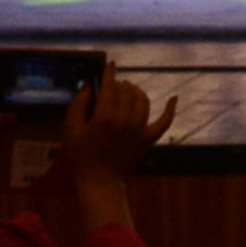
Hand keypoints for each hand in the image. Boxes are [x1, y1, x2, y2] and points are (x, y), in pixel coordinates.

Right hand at [59, 71, 174, 180]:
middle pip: (126, 92)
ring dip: (136, 91)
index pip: (110, 86)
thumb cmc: (81, 156)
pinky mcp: (149, 139)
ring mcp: (140, 129)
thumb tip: (89, 85)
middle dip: (119, 84)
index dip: (109, 73)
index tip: (110, 65)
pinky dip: (170, 109)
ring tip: (129, 89)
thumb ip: (79, 104)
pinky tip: (174, 97)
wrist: (99, 181)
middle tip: (113, 84)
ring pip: (142, 100)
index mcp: (105, 116)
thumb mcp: (71, 129)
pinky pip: (164, 121)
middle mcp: (125, 119)